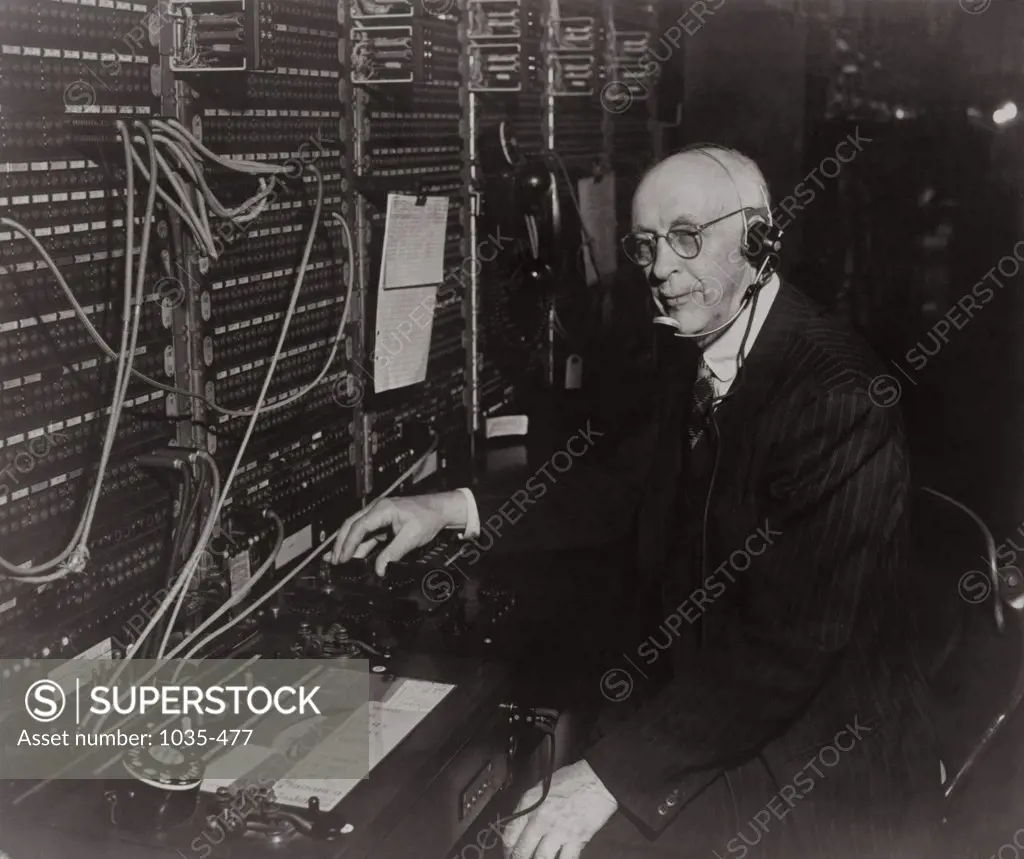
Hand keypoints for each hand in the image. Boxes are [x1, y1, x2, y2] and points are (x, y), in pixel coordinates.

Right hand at [329, 492, 467, 575]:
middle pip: (351, 526)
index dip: (348, 544)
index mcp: (382, 509)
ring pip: (356, 531)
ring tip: (336, 562)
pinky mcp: (381, 523)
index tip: (342, 559)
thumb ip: (393, 553)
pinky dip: (358, 545)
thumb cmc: (428, 518)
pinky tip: (351, 556)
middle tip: (333, 562)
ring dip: (347, 546)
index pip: (359, 526)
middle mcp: (376, 509)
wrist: (440, 509)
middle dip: (341, 544)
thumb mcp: (411, 537)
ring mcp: (378, 516)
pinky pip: (366, 534)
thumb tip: (379, 570)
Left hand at [501, 761, 617, 858]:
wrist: (597, 780)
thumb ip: (529, 807)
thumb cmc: (570, 780)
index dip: (507, 848)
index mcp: (529, 804)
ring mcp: (558, 831)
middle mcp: (540, 819)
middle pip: (522, 851)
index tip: (510, 853)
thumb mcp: (541, 787)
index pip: (510, 834)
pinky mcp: (577, 840)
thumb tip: (520, 826)